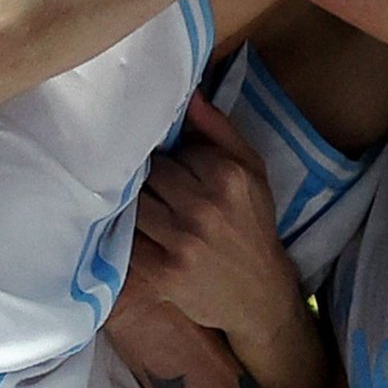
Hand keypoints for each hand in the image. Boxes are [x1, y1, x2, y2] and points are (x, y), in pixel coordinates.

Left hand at [130, 95, 299, 335]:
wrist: (259, 294)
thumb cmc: (253, 224)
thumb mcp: (252, 170)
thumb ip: (219, 129)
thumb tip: (189, 92)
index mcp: (227, 175)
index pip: (170, 147)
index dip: (164, 155)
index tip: (165, 163)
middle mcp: (205, 207)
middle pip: (148, 173)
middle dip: (147, 179)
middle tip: (152, 188)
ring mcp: (182, 241)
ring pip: (135, 203)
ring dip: (135, 205)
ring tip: (146, 210)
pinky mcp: (163, 272)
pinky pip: (128, 240)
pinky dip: (127, 235)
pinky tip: (137, 235)